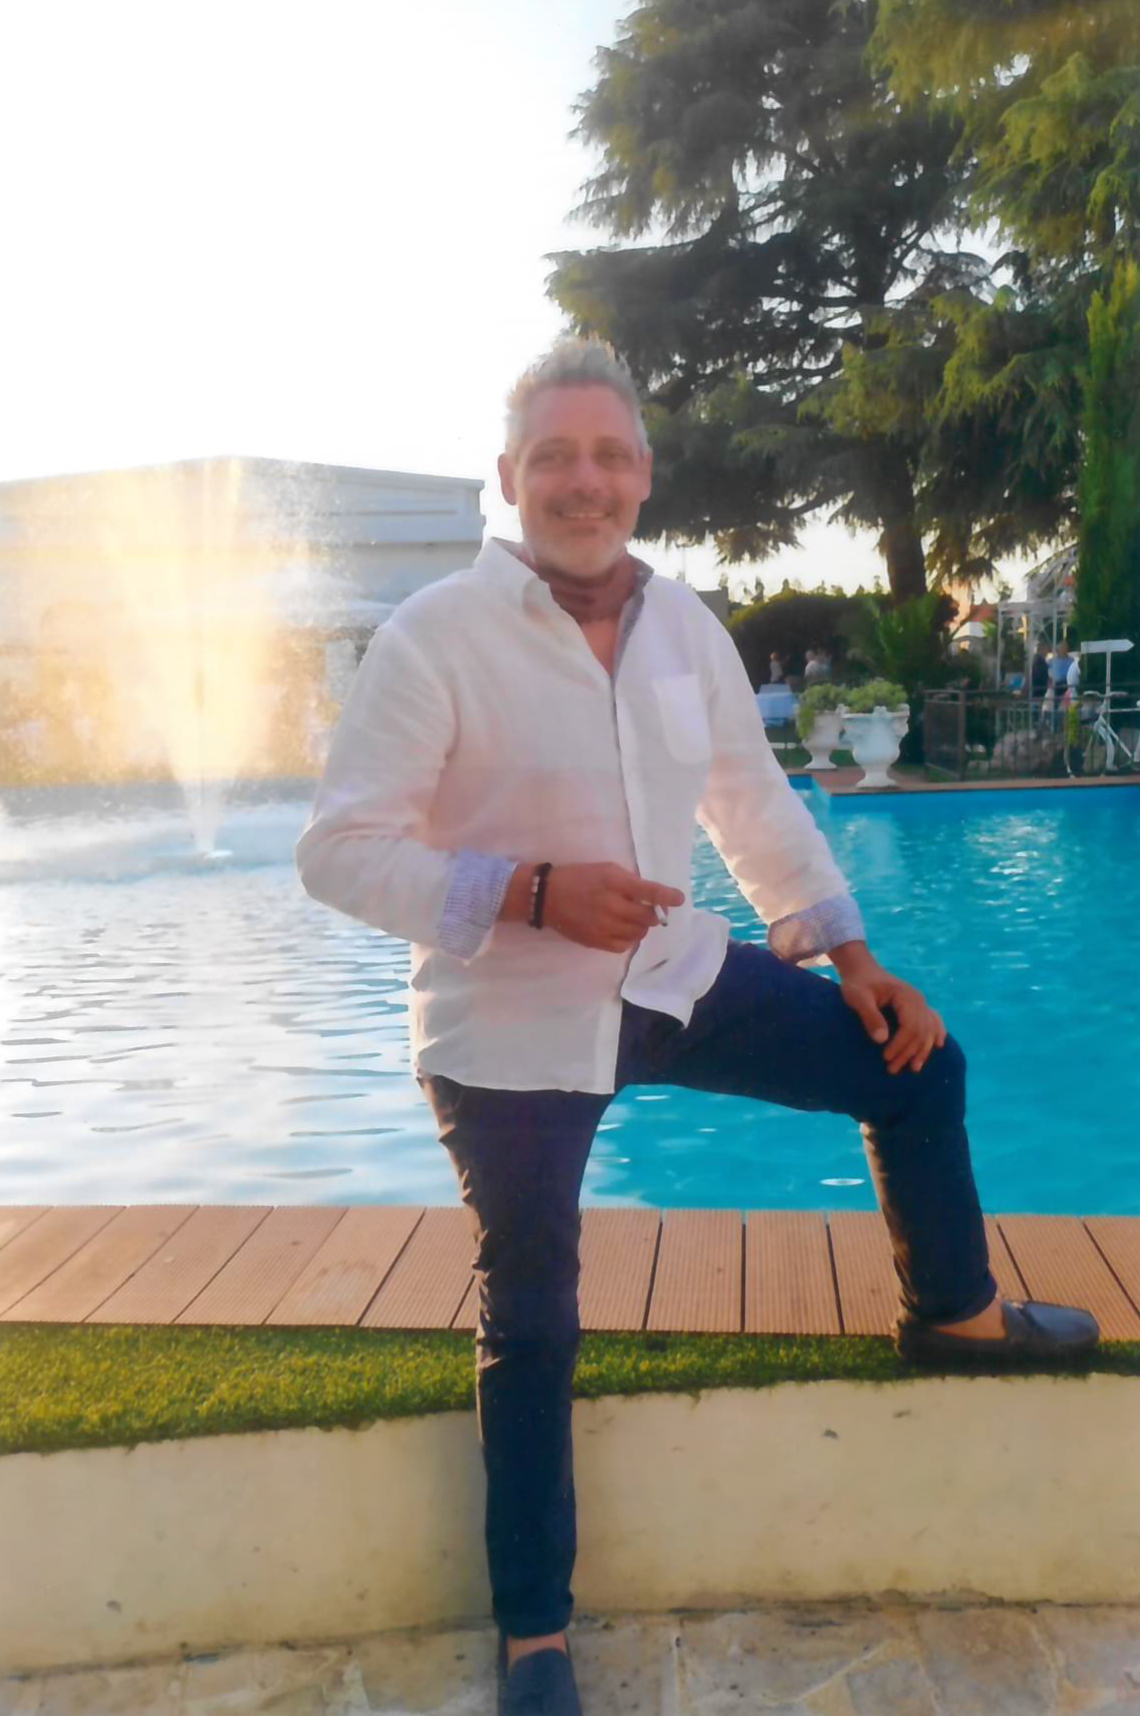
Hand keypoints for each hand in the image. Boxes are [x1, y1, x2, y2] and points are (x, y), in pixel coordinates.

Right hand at [544, 863, 684, 953]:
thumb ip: (630, 881)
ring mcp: (604, 927)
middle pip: (649, 917)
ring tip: (632, 918)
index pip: (649, 892)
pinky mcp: (597, 942)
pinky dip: (629, 938)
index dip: (668, 896)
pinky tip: (623, 929)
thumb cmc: (580, 877)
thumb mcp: (606, 869)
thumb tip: (653, 895)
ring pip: (639, 933)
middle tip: (648, 909)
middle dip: (654, 913)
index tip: (679, 899)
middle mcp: (612, 906)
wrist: (547, 897)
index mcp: (614, 883)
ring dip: (642, 925)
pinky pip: (625, 945)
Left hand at [831, 944, 945, 1074]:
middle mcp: (919, 1000)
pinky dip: (937, 1033)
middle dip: (909, 1053)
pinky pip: (934, 1020)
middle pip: (921, 1032)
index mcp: (906, 996)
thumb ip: (870, 1017)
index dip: (900, 1045)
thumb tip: (882, 1040)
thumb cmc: (857, 983)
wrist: (861, 968)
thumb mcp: (858, 997)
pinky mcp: (918, 1006)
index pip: (910, 1026)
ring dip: (922, 1050)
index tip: (886, 1058)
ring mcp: (921, 1002)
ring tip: (913, 1068)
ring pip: (928, 1030)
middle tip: (892, 1069)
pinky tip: (939, 1045)